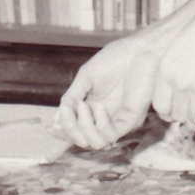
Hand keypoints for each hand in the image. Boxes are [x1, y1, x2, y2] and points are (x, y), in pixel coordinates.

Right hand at [56, 4, 194, 148]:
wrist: (137, 51)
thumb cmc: (114, 59)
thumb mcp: (86, 78)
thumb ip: (72, 98)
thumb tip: (56, 120)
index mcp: (93, 108)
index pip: (76, 130)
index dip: (67, 127)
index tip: (64, 111)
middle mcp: (104, 118)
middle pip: (84, 140)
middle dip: (73, 128)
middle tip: (74, 108)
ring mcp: (117, 120)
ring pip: (97, 142)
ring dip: (84, 127)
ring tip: (84, 105)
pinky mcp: (129, 120)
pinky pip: (111, 134)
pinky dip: (100, 124)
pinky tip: (98, 107)